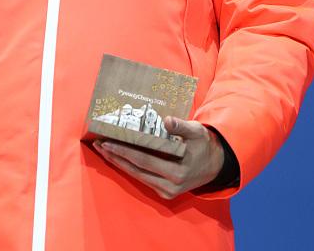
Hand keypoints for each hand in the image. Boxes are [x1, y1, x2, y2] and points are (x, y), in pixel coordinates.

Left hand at [92, 116, 224, 199]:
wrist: (215, 164)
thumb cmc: (203, 144)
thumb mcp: (196, 131)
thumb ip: (182, 126)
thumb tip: (167, 120)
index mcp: (177, 171)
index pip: (143, 159)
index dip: (124, 151)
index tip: (107, 141)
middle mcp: (170, 185)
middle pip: (136, 169)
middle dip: (115, 156)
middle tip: (98, 144)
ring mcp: (167, 191)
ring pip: (137, 176)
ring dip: (118, 163)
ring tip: (103, 150)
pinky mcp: (165, 192)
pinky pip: (143, 179)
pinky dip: (129, 168)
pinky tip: (117, 158)